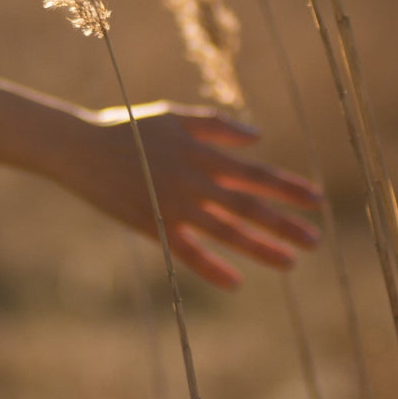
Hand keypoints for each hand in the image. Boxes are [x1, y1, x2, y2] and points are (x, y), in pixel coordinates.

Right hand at [63, 100, 323, 287]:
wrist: (80, 149)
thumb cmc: (129, 127)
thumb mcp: (174, 116)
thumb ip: (216, 125)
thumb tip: (258, 138)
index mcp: (201, 153)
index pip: (254, 174)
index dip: (287, 187)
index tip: (316, 200)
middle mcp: (193, 181)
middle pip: (247, 207)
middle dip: (284, 223)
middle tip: (316, 239)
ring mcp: (173, 206)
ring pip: (225, 232)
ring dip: (261, 248)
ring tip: (291, 262)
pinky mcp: (152, 226)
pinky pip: (187, 252)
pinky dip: (211, 267)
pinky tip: (236, 282)